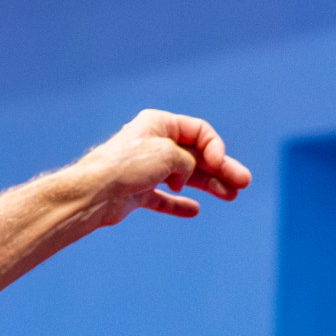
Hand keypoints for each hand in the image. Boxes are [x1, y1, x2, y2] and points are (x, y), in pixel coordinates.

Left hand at [78, 109, 250, 225]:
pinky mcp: (136, 193)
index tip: (218, 164)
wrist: (92, 195)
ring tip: (231, 196)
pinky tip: (194, 211)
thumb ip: (187, 160)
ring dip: (208, 185)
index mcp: (158, 124)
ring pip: (183, 177)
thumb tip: (185, 175)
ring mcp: (145, 170)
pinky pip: (162, 198)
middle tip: (243, 182)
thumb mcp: (168, 154)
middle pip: (195, 156)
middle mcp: (152, 144)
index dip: (215, 148)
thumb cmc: (127, 166)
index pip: (199, 132)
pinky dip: (178, 204)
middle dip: (221, 169)